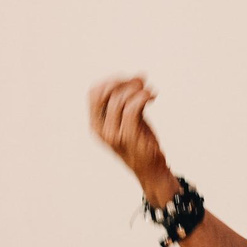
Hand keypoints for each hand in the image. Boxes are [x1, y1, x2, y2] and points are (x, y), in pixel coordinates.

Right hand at [88, 75, 171, 193]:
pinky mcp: (128, 137)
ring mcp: (113, 134)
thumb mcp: (128, 119)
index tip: (129, 79)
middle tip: (141, 81)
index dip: (112, 80)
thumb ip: (128, 101)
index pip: (94, 93)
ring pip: (120, 99)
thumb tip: (140, 76)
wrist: (151, 170)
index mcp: (96, 124)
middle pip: (105, 92)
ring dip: (137, 89)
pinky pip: (132, 108)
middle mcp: (100, 130)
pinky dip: (143, 97)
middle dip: (124, 81)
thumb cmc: (141, 142)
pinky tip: (152, 97)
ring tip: (149, 91)